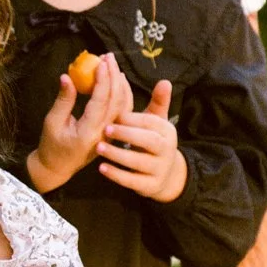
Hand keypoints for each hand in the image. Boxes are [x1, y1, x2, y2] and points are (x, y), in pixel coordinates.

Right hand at [28, 53, 133, 192]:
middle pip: (116, 100)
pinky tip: (117, 80)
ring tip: (112, 64)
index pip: (101, 101)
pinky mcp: (111, 131)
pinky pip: (121, 110)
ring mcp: (110, 133)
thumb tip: (66, 76)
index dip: (103, 80)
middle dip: (113, 75)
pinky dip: (122, 93)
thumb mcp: (52, 122)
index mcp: (88, 131)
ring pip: (122, 104)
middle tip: (108, 56)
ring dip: (120, 82)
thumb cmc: (52, 146)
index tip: (100, 62)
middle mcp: (104, 132)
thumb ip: (63, 100)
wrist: (59, 167)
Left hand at [97, 79, 187, 202]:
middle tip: (106, 128)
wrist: (165, 175)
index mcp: (167, 131)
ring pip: (139, 162)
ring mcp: (159, 170)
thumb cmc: (152, 141)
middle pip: (149, 141)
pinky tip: (101, 168)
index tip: (114, 114)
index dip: (133, 118)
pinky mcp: (149, 186)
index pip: (151, 122)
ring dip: (118, 154)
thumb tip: (165, 81)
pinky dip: (117, 175)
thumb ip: (157, 102)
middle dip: (127, 134)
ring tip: (98, 147)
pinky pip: (132, 181)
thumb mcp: (155, 123)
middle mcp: (167, 150)